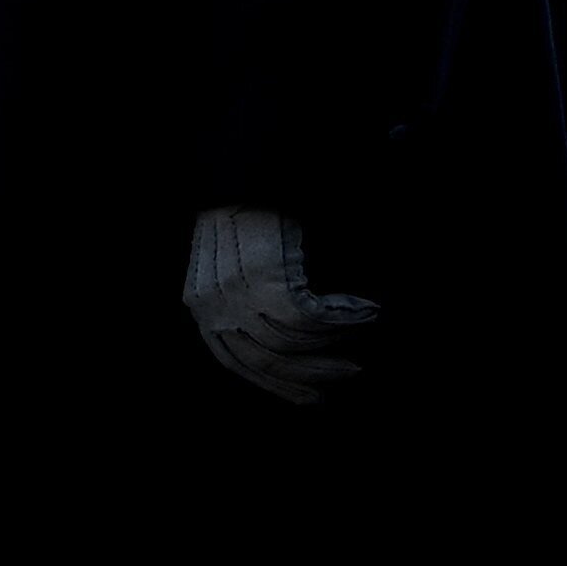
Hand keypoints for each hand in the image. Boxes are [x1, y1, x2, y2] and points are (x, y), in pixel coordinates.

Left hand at [184, 204, 378, 406]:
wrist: (256, 167)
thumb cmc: (258, 213)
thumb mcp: (242, 265)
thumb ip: (253, 306)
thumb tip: (291, 353)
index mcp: (201, 303)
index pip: (236, 362)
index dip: (277, 384)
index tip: (311, 398)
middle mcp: (211, 303)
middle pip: (263, 360)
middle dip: (312, 374)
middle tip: (349, 374)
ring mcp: (235, 292)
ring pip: (291, 342)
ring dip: (335, 340)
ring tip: (363, 326)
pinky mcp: (263, 280)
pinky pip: (309, 320)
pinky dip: (342, 319)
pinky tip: (365, 310)